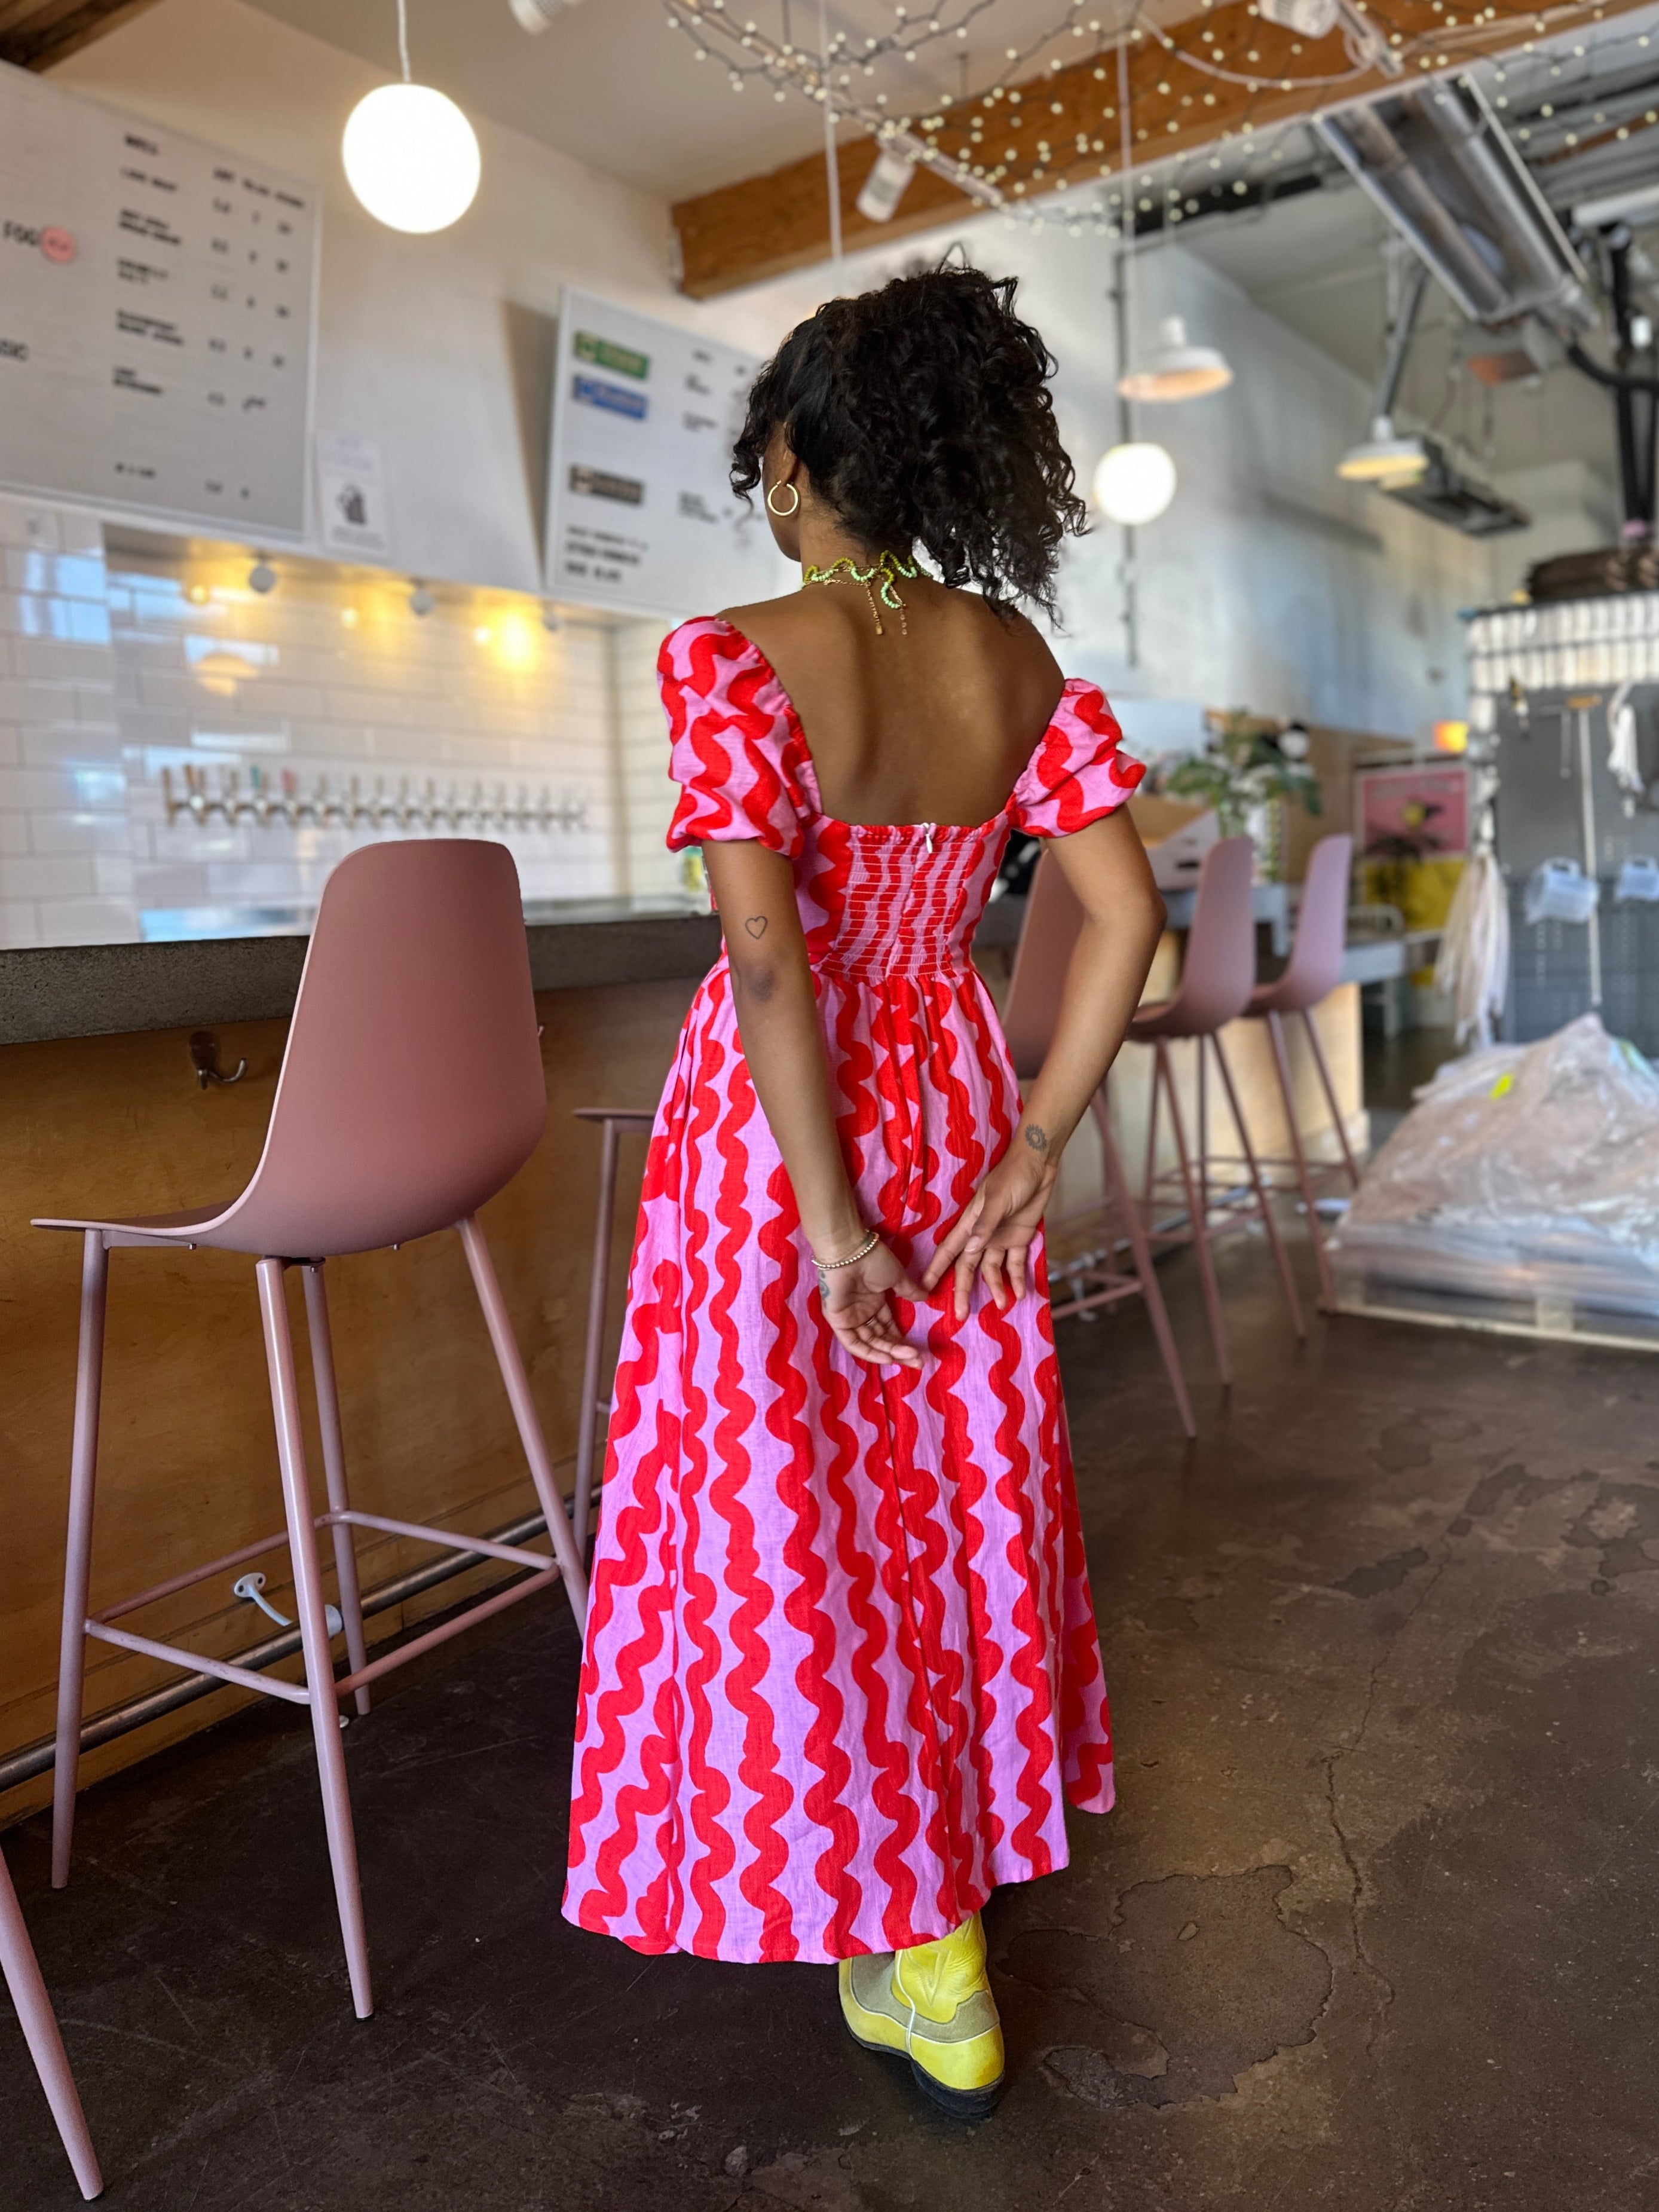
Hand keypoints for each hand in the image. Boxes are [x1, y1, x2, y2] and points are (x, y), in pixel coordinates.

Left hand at [816, 1236, 927, 1367]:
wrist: (850, 1251)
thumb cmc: (872, 1259)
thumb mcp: (896, 1277)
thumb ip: (909, 1290)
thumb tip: (925, 1297)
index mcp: (874, 1302)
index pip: (888, 1328)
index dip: (903, 1341)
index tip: (919, 1351)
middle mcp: (862, 1312)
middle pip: (881, 1339)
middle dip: (900, 1352)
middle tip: (919, 1362)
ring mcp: (849, 1317)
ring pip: (870, 1343)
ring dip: (890, 1353)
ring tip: (909, 1358)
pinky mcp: (837, 1321)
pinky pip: (853, 1343)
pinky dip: (870, 1352)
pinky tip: (888, 1357)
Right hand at [921, 1127, 1058, 1320]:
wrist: (1039, 1164)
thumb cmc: (1013, 1177)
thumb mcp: (998, 1200)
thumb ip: (985, 1225)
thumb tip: (971, 1250)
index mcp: (970, 1224)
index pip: (949, 1251)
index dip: (936, 1269)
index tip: (924, 1288)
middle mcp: (982, 1235)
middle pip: (968, 1268)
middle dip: (964, 1291)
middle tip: (960, 1315)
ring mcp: (1000, 1238)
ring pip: (992, 1270)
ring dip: (996, 1288)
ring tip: (1002, 1306)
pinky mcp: (1019, 1238)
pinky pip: (1015, 1264)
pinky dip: (1017, 1278)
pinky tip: (1021, 1293)